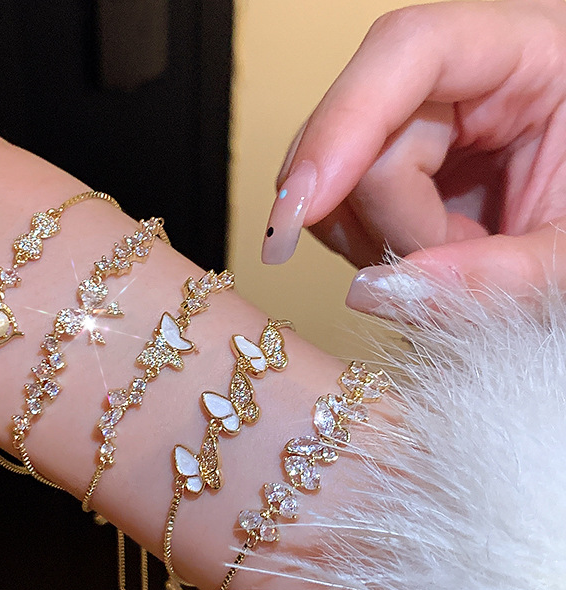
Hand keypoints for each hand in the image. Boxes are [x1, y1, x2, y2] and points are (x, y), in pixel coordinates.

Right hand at [261, 0, 565, 315]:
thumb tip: (370, 293)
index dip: (344, 124)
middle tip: (436, 277)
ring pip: (341, 171)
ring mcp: (434, 118)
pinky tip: (421, 259)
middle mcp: (472, 74)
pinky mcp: (412, 160)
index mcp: (536, 52)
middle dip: (385, 219)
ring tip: (449, 265)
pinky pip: (349, 202)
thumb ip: (489, 279)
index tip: (301, 208)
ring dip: (375, 241)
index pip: (410, 50)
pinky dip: (371, 246)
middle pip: (365, 125)